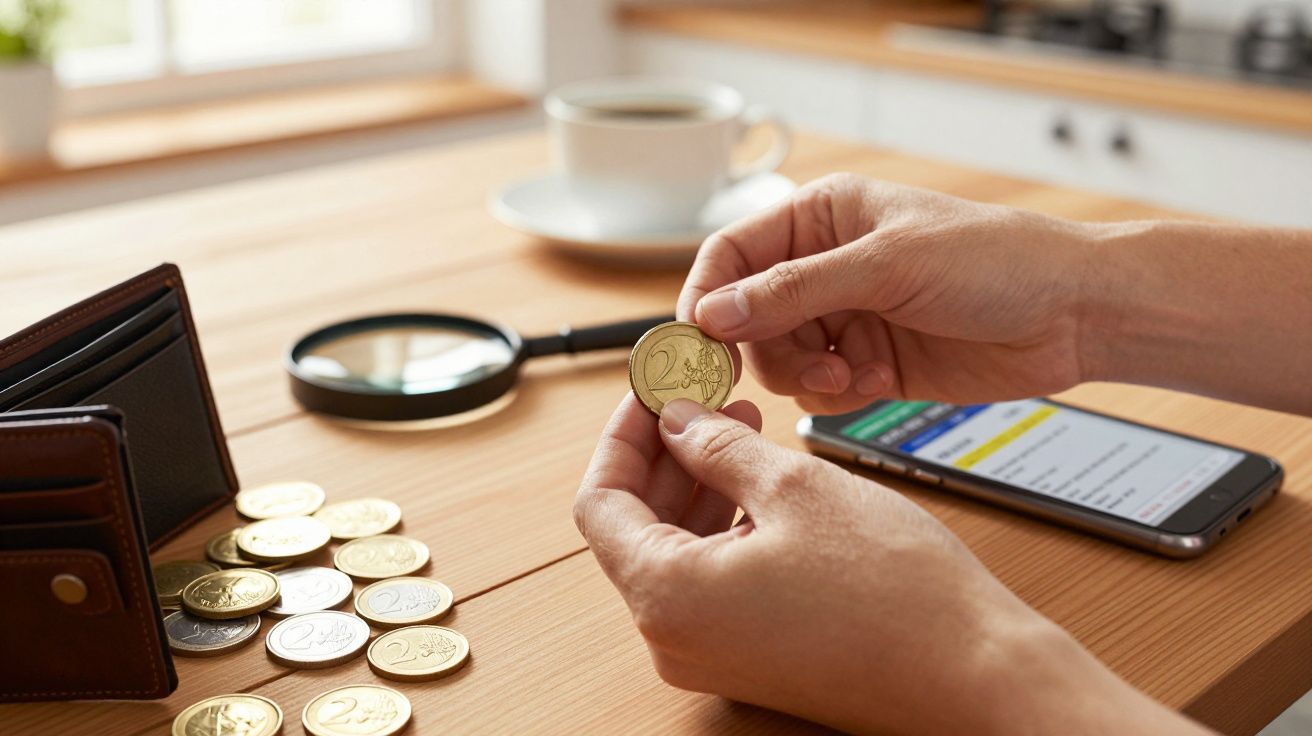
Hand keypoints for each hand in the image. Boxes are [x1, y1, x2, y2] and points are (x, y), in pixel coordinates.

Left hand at [574, 395, 1206, 733]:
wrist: (974, 673)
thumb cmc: (897, 593)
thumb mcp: (794, 487)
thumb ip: (716, 448)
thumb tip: (676, 421)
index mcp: (667, 597)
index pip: (599, 501)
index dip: (622, 434)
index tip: (650, 392)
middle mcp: (674, 638)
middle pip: (632, 528)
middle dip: (664, 454)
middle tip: (700, 400)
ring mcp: (711, 655)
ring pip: (674, 552)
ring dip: (697, 487)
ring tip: (741, 429)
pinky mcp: (750, 658)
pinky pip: (710, 583)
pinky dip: (723, 527)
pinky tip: (763, 485)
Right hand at [678, 174, 1098, 413]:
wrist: (1074, 315)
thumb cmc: (997, 260)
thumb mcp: (886, 265)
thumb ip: (793, 290)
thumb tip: (712, 313)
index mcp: (823, 218)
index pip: (732, 254)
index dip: (708, 297)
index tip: (696, 343)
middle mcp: (827, 266)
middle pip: (748, 315)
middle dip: (765, 347)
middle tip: (800, 366)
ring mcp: (848, 317)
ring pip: (780, 357)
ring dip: (805, 374)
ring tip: (850, 375)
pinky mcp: (870, 363)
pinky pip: (820, 387)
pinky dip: (836, 393)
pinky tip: (874, 382)